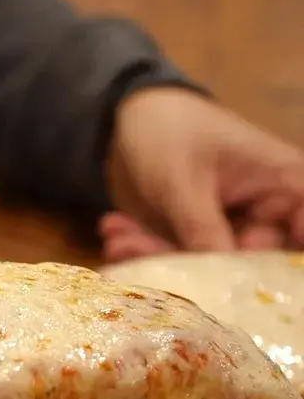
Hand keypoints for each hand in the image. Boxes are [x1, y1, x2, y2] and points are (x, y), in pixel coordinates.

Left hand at [100, 87, 303, 262]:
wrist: (131, 119)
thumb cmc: (172, 129)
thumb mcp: (183, 179)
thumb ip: (203, 228)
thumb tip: (223, 279)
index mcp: (280, 183)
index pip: (301, 224)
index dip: (290, 253)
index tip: (252, 261)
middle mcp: (262, 214)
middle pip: (249, 262)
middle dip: (195, 265)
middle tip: (148, 254)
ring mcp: (229, 232)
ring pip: (204, 268)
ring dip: (156, 257)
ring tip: (115, 239)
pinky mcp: (197, 244)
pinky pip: (177, 261)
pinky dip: (143, 251)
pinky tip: (113, 230)